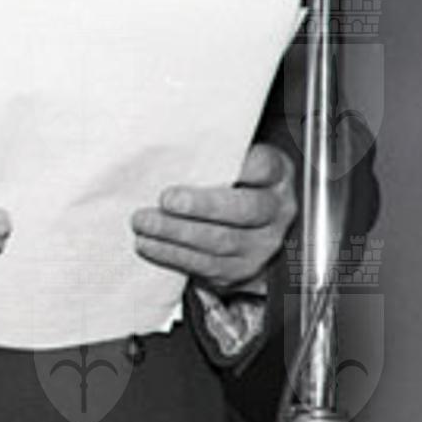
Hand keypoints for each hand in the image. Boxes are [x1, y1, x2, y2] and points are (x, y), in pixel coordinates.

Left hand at [130, 141, 295, 292]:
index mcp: (277, 178)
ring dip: (176, 232)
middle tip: (166, 199)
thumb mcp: (237, 161)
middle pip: (245, 210)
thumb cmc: (234, 184)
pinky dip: (172, 254)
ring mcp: (261, 246)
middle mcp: (276, 213)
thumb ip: (219, 156)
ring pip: (221, 242)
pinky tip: (148, 243)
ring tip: (144, 222)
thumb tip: (174, 151)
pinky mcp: (239, 270)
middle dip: (202, 206)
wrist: (250, 228)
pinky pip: (205, 266)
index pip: (265, 168)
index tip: (212, 159)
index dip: (245, 166)